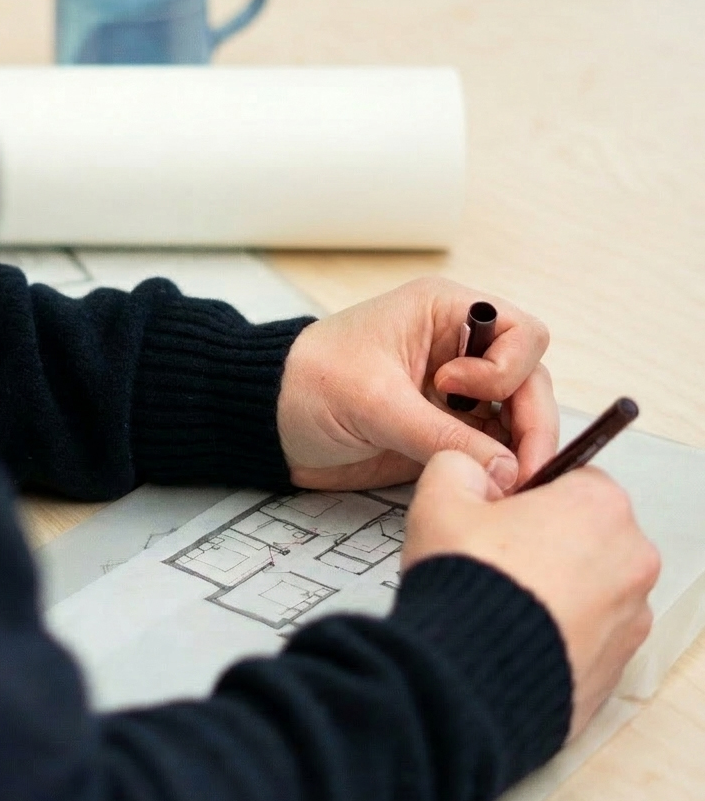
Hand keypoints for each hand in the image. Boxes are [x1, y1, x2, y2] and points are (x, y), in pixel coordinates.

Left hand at [277, 277, 556, 492]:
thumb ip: (442, 435)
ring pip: (518, 418)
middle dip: (532, 423)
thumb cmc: (308, 384)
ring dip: (521, 450)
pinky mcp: (445, 429)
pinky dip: (500, 467)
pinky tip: (495, 487)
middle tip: (525, 471)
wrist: (268, 420)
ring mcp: (457, 393)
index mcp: (445, 313)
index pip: (520, 334)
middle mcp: (459, 348)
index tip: (458, 393)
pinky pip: (493, 446)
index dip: (507, 369)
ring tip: (509, 486)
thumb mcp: (375, 403)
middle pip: (529, 380)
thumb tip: (508, 469)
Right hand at [404, 452, 659, 738]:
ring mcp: (630, 619)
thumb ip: (459, 466)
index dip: (527, 494)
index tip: (497, 513)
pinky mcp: (616, 667)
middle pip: (585, 533)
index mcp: (599, 506)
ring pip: (589, 586)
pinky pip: (586, 634)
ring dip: (553, 586)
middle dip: (545, 540)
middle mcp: (631, 560)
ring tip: (498, 601)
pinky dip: (557, 630)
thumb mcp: (441, 497)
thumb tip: (470, 471)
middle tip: (492, 557)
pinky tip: (511, 634)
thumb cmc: (465, 584)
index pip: (571, 478)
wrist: (467, 676)